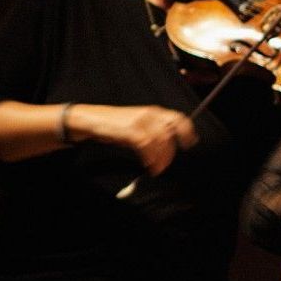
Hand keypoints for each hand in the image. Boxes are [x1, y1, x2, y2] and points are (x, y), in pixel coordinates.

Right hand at [78, 104, 198, 174]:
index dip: (187, 131)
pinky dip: (149, 156)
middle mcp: (150, 114)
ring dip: (159, 158)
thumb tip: (166, 149)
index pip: (178, 118)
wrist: (90, 119)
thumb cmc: (115, 125)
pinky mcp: (130, 129)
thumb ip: (154, 133)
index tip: (189, 143)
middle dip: (170, 153)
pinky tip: (147, 163)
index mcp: (154, 112)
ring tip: (155, 168)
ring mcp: (140, 121)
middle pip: (170, 134)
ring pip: (160, 141)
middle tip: (165, 165)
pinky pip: (146, 145)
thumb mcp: (138, 126)